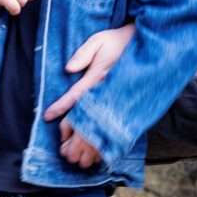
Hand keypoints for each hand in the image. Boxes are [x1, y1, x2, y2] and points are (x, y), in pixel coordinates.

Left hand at [44, 21, 133, 165]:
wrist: (148, 45)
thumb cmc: (120, 41)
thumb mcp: (99, 41)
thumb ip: (83, 54)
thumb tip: (69, 69)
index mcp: (99, 76)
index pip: (76, 95)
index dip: (61, 107)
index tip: (48, 117)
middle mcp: (108, 91)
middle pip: (87, 116)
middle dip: (74, 134)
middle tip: (63, 149)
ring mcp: (118, 98)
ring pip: (101, 124)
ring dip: (88, 141)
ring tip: (77, 155)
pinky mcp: (126, 104)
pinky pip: (114, 125)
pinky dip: (105, 138)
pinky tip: (98, 150)